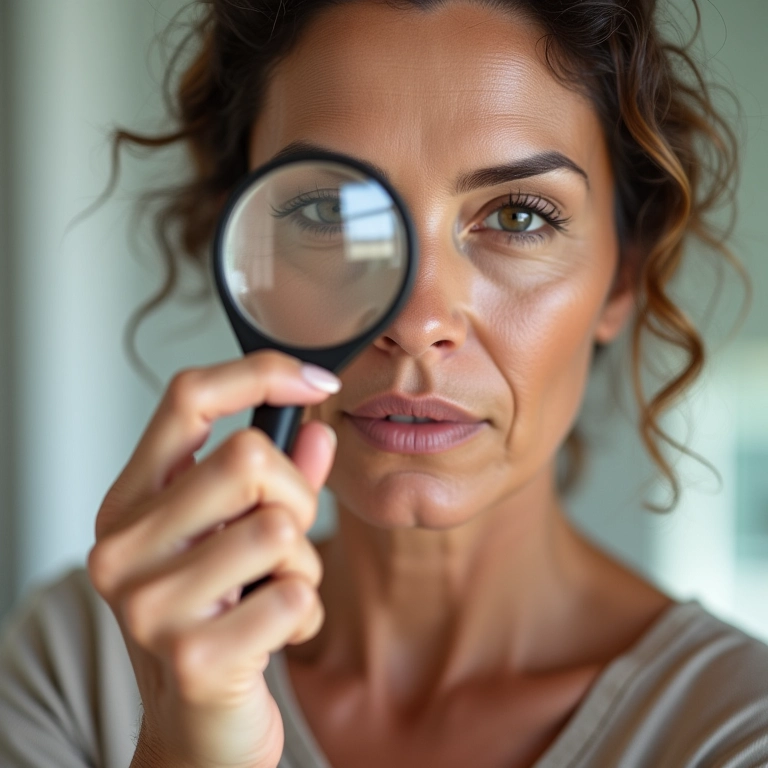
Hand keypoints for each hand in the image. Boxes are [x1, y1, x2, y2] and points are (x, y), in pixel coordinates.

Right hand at [88, 351, 339, 767]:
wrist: (197, 731)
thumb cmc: (215, 621)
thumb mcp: (236, 538)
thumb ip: (278, 480)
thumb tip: (316, 431)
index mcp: (130, 501)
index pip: (188, 397)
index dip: (260, 374)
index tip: (317, 382)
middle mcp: (123, 546)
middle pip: (249, 458)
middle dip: (296, 497)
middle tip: (283, 541)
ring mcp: (150, 605)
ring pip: (282, 527)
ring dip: (302, 564)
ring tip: (270, 593)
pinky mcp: (193, 657)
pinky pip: (296, 593)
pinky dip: (305, 611)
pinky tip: (273, 633)